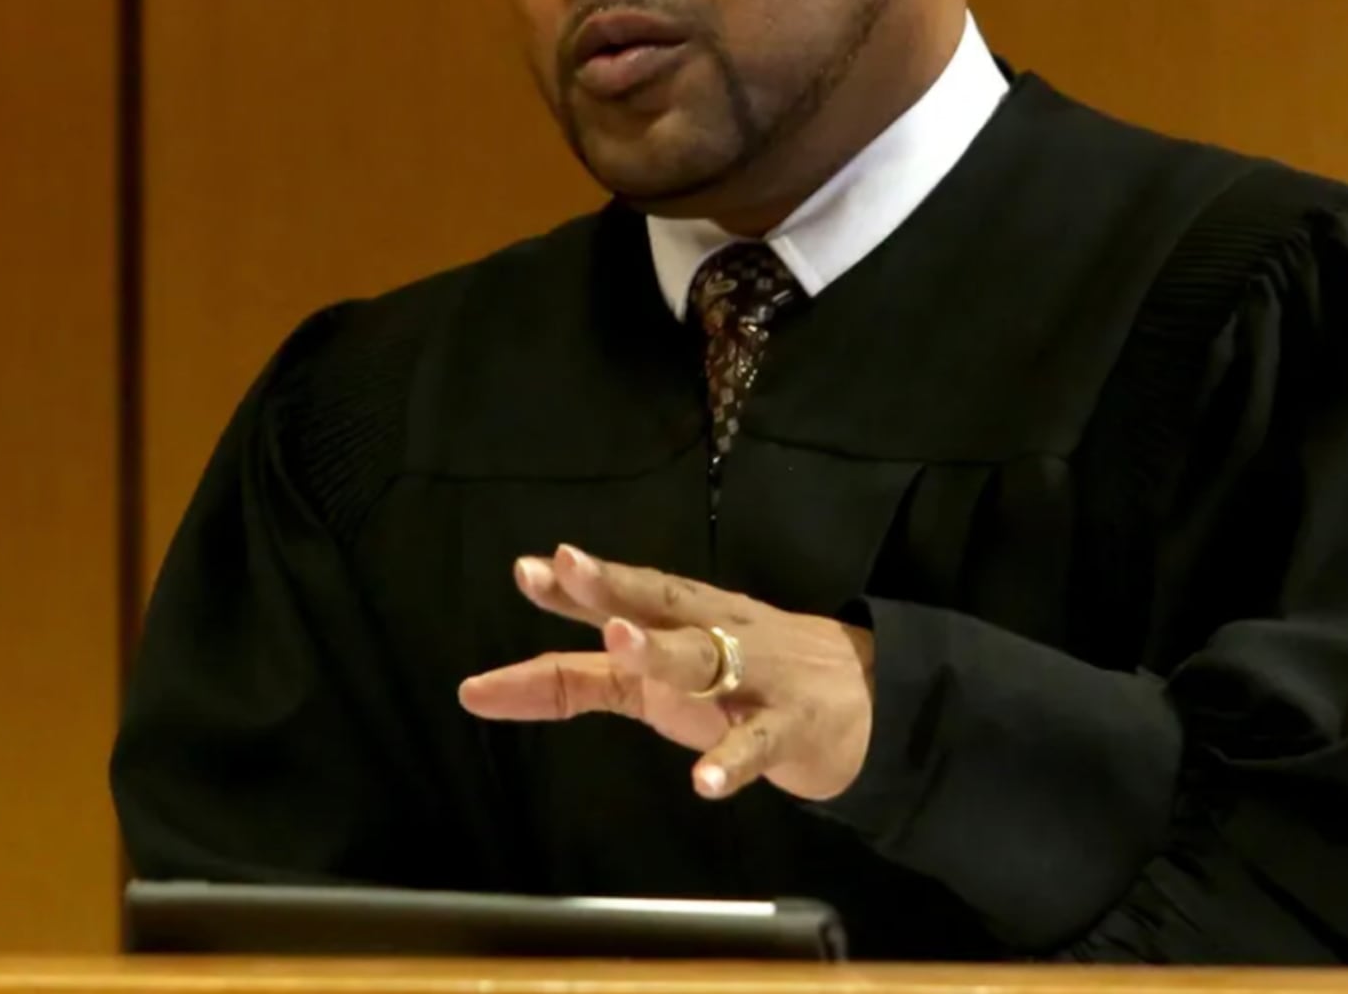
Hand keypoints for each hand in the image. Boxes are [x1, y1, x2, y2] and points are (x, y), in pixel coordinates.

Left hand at [457, 543, 875, 802]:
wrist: (869, 699)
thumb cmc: (746, 679)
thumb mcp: (661, 675)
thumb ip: (579, 679)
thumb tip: (478, 689)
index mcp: (686, 618)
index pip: (625, 596)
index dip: (575, 588)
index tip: (527, 570)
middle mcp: (716, 634)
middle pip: (661, 604)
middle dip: (613, 586)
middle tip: (566, 566)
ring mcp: (756, 677)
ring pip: (706, 659)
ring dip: (663, 650)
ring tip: (622, 643)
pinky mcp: (793, 726)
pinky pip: (758, 742)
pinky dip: (731, 760)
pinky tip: (703, 782)